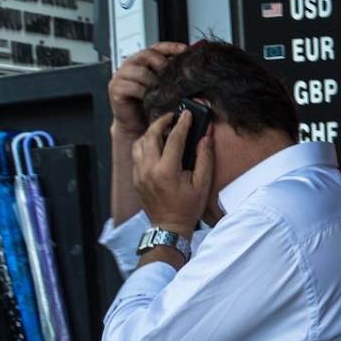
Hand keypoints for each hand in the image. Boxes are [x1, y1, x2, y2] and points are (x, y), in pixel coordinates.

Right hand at [109, 42, 187, 139]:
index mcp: (143, 61)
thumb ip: (176, 80)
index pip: (157, 47)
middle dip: (162, 64)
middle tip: (172, 76)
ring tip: (162, 92)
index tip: (185, 49)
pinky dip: (144, 93)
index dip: (171, 46)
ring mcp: (121, 76)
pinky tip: (151, 99)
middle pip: (147, 54)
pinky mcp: (115, 88)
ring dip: (154, 81)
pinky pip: (132, 87)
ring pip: (140, 71)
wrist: (136, 125)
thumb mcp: (166, 89)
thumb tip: (197, 78)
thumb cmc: (151, 106)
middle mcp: (131, 65)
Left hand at [132, 110, 212, 237]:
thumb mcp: (202, 184)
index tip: (187, 114)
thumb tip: (205, 137)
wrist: (169, 226)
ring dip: (150, 133)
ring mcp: (139, 174)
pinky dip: (145, 145)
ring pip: (139, 143)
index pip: (174, 139)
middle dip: (162, 122)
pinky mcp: (135, 178)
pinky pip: (136, 154)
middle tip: (172, 117)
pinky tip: (155, 145)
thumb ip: (204, 158)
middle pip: (151, 136)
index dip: (182, 123)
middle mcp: (149, 169)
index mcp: (166, 171)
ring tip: (162, 129)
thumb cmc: (188, 208)